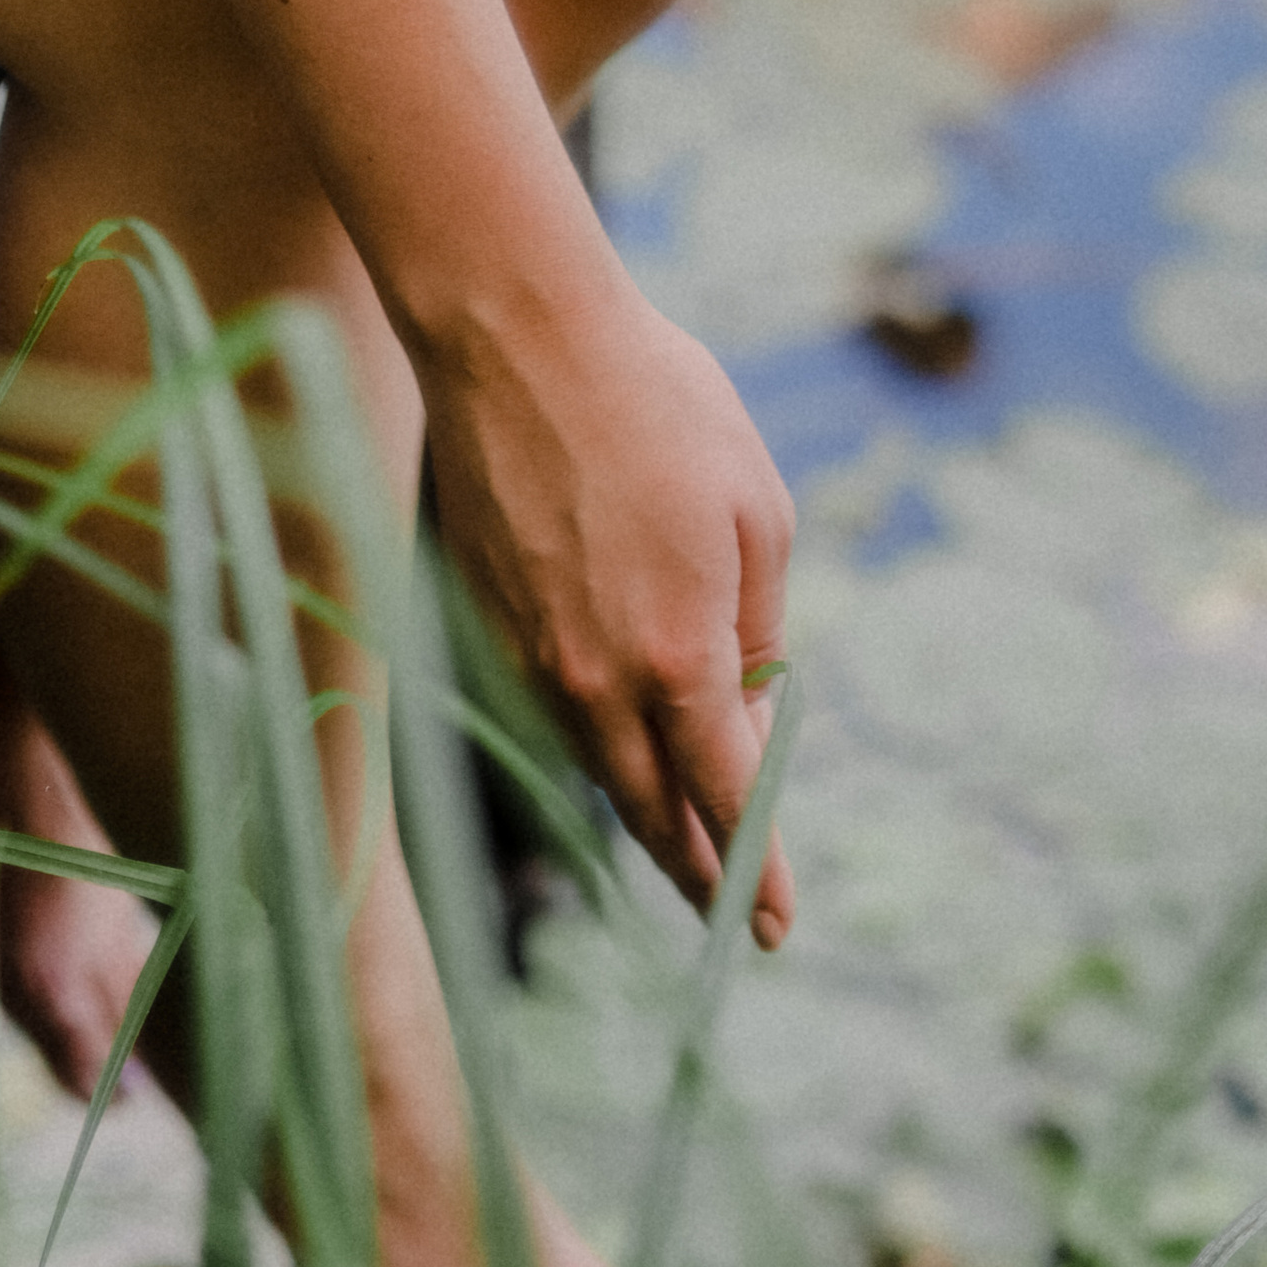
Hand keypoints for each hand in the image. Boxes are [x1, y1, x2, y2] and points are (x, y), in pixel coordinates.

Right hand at [418, 285, 795, 947]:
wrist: (517, 338)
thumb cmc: (661, 407)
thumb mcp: (757, 515)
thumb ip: (760, 632)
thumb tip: (752, 713)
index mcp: (679, 658)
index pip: (727, 800)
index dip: (754, 870)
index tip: (773, 928)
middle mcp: (597, 682)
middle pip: (652, 813)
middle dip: (697, 869)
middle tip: (732, 911)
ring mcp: (535, 660)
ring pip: (599, 770)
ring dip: (647, 813)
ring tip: (687, 847)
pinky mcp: (493, 628)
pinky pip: (560, 715)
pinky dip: (599, 748)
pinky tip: (625, 750)